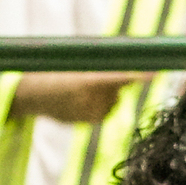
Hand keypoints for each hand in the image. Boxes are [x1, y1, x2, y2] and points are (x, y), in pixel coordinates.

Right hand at [11, 72, 148, 123]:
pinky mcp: (88, 122)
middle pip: (117, 89)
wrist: (31, 95)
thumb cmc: (53, 71)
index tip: (154, 73)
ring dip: (106, 94)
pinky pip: (105, 111)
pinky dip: (99, 105)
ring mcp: (89, 113)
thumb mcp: (73, 62)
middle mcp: (89, 100)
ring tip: (81, 90)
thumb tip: (121, 62)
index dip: (137, 76)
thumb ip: (97, 64)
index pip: (119, 78)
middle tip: (90, 78)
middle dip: (112, 83)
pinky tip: (81, 102)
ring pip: (113, 101)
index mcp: (85, 81)